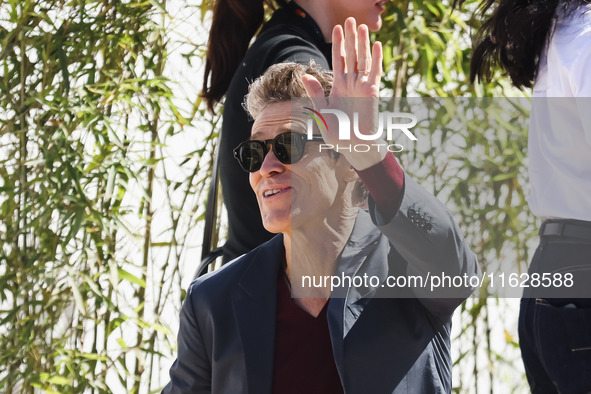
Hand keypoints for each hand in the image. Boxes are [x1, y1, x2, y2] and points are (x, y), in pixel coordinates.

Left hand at [302, 17, 384, 169]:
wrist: (350, 145)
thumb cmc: (336, 131)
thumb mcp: (321, 110)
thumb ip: (315, 92)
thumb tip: (305, 74)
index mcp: (339, 85)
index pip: (339, 59)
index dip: (338, 43)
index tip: (337, 27)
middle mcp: (352, 83)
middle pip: (351, 55)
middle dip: (350, 38)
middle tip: (350, 19)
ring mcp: (363, 86)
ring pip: (363, 60)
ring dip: (363, 43)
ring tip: (362, 27)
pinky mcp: (372, 92)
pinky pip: (375, 72)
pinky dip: (377, 59)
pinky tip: (377, 45)